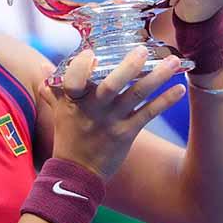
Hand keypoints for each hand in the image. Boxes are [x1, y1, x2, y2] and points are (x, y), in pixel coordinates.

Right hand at [39, 47, 185, 179]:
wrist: (77, 172)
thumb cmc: (68, 136)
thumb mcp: (59, 110)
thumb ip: (53, 88)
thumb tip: (43, 66)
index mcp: (73, 99)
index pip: (73, 79)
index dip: (80, 66)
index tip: (90, 52)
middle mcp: (93, 108)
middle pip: (111, 84)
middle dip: (129, 67)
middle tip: (143, 50)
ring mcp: (111, 121)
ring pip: (136, 95)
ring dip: (156, 78)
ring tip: (173, 62)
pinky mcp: (127, 133)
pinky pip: (148, 114)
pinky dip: (165, 101)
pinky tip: (180, 89)